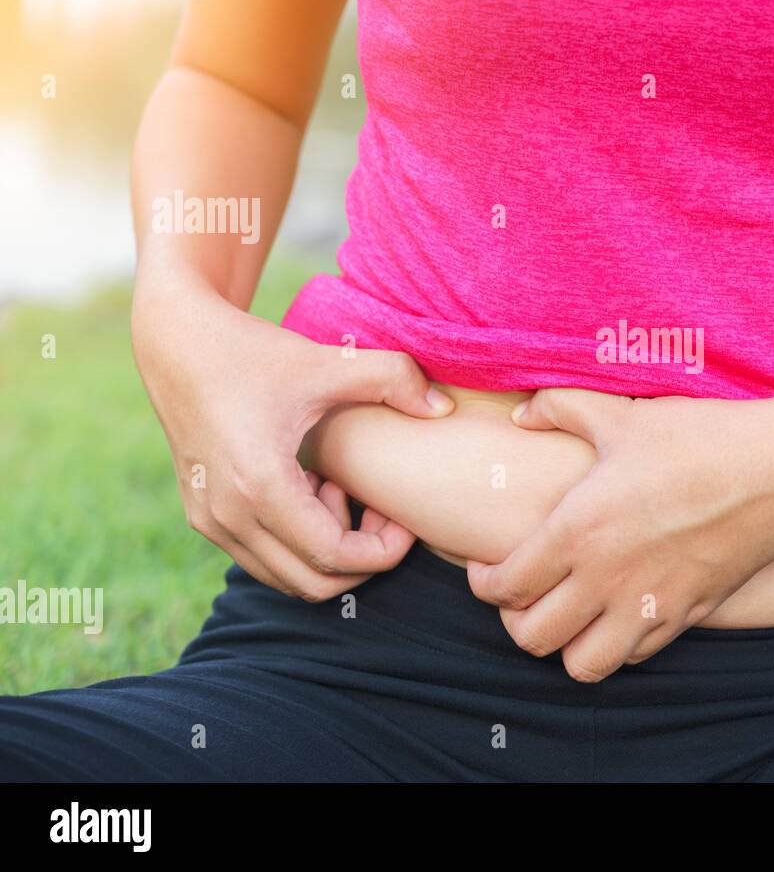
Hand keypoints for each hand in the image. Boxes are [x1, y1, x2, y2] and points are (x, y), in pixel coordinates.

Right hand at [132, 280, 454, 600]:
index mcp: (260, 486)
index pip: (334, 558)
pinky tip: (313, 488)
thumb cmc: (255, 352)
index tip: (403, 517)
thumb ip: (393, 379)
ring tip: (341, 491)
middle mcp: (227, 516)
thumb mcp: (327, 361)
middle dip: (360, 558)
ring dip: (327, 550)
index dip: (383, 550)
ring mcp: (209, 522)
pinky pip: (263, 558)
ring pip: (287, 578)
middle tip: (379, 509)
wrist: (178, 343)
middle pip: (313, 583)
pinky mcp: (203, 518)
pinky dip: (298, 541)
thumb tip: (443, 409)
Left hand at [465, 389, 773, 680]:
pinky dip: (617, 643)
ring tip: (569, 614)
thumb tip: (524, 414)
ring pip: (582, 665)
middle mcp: (607, 579)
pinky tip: (618, 610)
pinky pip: (634, 656)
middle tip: (522, 594)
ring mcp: (649, 606)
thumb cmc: (698, 439)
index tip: (486, 569)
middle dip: (514, 620)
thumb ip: (561, 408)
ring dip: (565, 645)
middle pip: (532, 637)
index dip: (483, 584)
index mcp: (579, 531)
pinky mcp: (686, 617)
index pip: (505, 587)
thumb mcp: (622, 416)